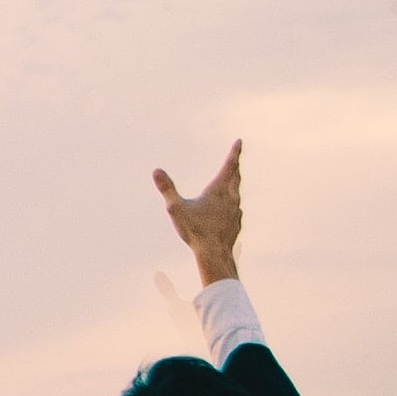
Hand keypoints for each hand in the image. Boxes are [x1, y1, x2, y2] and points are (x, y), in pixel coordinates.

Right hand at [153, 140, 243, 283]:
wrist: (215, 254)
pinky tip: (231, 208)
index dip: (235, 152)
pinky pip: (236, 209)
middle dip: (234, 167)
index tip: (239, 141)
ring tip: (232, 181)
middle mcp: (230, 197)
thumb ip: (167, 188)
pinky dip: (233, 203)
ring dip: (234, 184)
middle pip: (235, 177)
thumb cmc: (195, 230)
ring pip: (236, 192)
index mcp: (218, 189)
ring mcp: (236, 211)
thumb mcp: (176, 208)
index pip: (229, 165)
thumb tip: (156, 171)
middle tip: (235, 159)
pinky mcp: (236, 223)